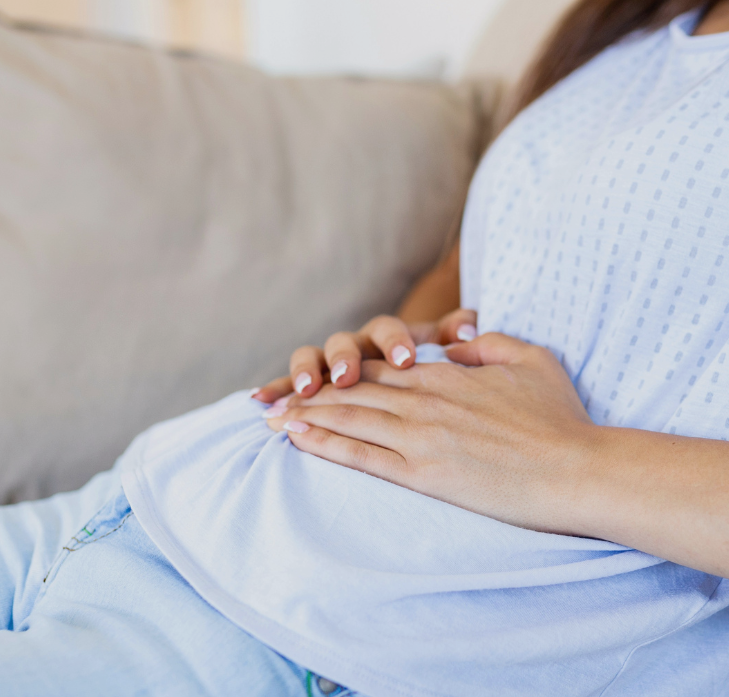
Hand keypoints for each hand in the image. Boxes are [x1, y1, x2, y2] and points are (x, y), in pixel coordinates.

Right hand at [253, 309, 478, 403]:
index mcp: (390, 337)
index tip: (406, 359)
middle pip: (344, 342)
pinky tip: (260, 400)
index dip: (394, 342)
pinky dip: (276, 389)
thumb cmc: (435, 370)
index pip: (388, 330)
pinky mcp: (311, 387)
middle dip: (344, 358)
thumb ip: (457, 334)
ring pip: (313, 357)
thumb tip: (468, 327)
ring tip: (305, 388)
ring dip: (306, 370)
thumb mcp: (449, 351)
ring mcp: (330, 364)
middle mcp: (356, 346)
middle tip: (347, 377)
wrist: (412, 381)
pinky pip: (289, 385)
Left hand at [263, 333, 601, 536]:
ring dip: (306, 416)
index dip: (343, 370)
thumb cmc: (560, 419)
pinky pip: (361, 456)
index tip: (316, 376)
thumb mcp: (530, 361)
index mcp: (447, 375)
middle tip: (272, 398)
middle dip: (309, 393)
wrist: (576, 470)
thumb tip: (457, 343)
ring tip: (271, 418)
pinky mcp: (423, 473)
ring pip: (349, 419)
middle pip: (354, 390)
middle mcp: (425, 400)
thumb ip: (488, 345)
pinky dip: (325, 444)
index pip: (382, 367)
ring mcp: (421, 436)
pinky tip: (298, 440)